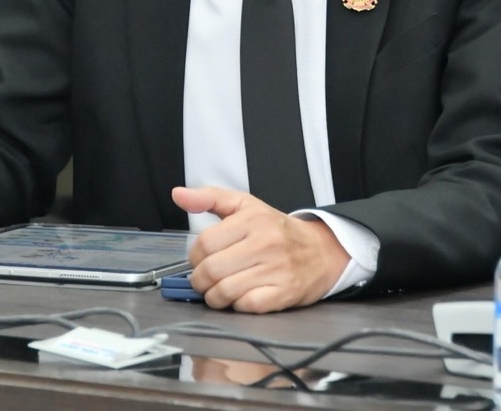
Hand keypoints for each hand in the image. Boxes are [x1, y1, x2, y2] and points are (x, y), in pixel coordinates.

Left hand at [171, 185, 348, 313]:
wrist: (322, 251)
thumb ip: (210, 198)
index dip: (194, 257)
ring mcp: (276, 269)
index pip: (204, 243)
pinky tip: (240, 297)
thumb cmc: (277, 230)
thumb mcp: (245, 205)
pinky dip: (236, 305)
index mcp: (252, 219)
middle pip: (211, 270)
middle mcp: (265, 242)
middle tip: (204, 280)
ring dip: (214, 296)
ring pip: (225, 291)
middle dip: (199, 280)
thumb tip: (178, 194)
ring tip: (218, 290)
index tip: (199, 260)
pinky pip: (246, 306)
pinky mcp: (284, 292)